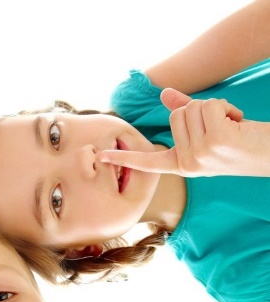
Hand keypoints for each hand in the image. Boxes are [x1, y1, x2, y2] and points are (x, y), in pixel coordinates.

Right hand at [98, 88, 269, 176]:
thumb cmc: (243, 143)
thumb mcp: (209, 132)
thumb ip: (184, 113)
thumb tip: (165, 93)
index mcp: (183, 166)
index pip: (148, 162)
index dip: (124, 157)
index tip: (100, 157)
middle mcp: (188, 164)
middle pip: (176, 115)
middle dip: (200, 112)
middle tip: (222, 127)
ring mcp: (200, 155)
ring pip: (191, 109)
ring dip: (216, 109)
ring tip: (232, 127)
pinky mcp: (214, 143)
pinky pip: (207, 107)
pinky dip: (226, 108)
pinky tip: (239, 125)